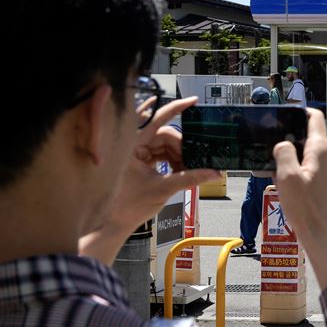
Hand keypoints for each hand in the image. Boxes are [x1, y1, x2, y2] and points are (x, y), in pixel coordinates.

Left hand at [81, 96, 220, 262]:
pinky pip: (159, 153)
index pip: (156, 119)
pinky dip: (171, 160)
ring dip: (177, 155)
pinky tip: (179, 171)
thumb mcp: (163, 189)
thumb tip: (214, 173)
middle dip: (181, 147)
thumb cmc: (128, 206)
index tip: (193, 102)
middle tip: (194, 160)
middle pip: (164, 134)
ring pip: (163, 144)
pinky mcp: (137, 160)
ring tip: (186, 170)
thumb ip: (190, 177)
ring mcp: (134, 152)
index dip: (176, 108)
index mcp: (131, 145)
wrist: (112, 224)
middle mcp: (130, 144)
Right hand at [273, 109, 326, 281]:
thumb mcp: (286, 176)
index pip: (314, 117)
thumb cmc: (305, 207)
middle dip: (290, 138)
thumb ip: (283, 152)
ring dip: (293, 156)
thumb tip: (283, 144)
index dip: (298, 112)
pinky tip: (285, 181)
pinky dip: (298, 168)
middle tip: (272, 148)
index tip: (282, 117)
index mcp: (321, 149)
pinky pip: (312, 165)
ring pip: (309, 151)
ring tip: (276, 168)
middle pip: (309, 134)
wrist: (321, 233)